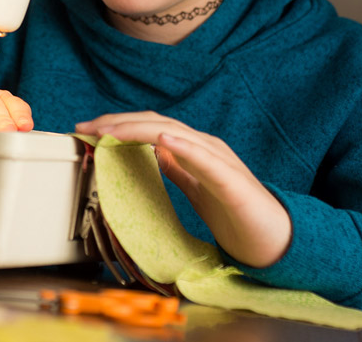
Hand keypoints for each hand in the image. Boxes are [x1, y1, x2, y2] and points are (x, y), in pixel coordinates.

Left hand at [75, 111, 289, 267]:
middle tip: (85, 127)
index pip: (150, 127)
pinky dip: (182, 145)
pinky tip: (161, 139)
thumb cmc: (237, 215)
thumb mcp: (197, 187)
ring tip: (108, 129)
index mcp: (194, 149)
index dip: (118, 125)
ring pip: (174, 133)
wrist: (276, 240)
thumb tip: (153, 151)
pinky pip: (205, 158)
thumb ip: (177, 168)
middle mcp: (205, 147)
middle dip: (117, 122)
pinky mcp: (231, 182)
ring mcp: (219, 161)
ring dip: (137, 128)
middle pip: (155, 123)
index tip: (87, 131)